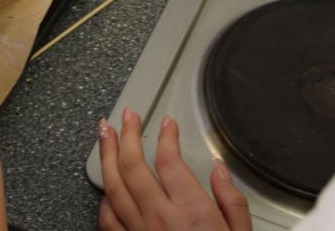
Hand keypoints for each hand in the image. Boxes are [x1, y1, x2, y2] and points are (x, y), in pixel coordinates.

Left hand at [98, 108, 251, 230]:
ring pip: (113, 186)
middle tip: (125, 116)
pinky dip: (104, 197)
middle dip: (126, 134)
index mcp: (191, 212)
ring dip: (106, 155)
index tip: (166, 124)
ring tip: (103, 134)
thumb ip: (231, 201)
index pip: (170, 161)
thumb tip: (219, 171)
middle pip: (133, 165)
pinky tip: (105, 185)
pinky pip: (107, 218)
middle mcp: (160, 218)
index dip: (166, 136)